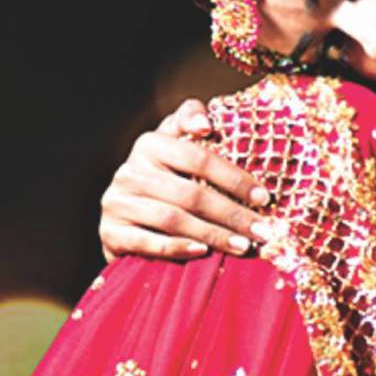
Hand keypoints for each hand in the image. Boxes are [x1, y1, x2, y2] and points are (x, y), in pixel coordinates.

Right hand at [99, 98, 274, 261]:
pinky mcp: (111, 232)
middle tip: (262, 231)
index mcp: (149, 144)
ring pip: (173, 219)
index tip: (264, 197)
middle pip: (190, 194)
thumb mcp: (175, 147)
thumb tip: (206, 123)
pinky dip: (178, 248)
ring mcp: (117, 202)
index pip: (199, 158)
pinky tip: (204, 253)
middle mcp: (129, 171)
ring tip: (243, 246)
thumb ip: (189, 122)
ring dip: (213, 235)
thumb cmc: (165, 179)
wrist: (126, 219)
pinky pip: (148, 242)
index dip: (234, 178)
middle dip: (232, 214)